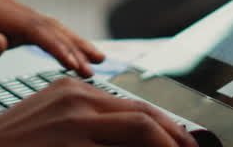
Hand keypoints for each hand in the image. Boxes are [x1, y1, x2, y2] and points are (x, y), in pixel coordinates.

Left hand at [0, 0, 104, 83]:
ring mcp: (7, 14)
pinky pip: (39, 34)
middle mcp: (3, 6)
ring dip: (71, 43)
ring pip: (48, 28)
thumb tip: (0, 43)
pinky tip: (73, 55)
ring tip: (96, 60)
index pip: (34, 27)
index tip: (76, 64)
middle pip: (48, 24)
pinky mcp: (7, 25)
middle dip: (74, 45)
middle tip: (96, 66)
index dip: (58, 46)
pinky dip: (58, 45)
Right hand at [0, 78, 196, 146]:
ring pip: (139, 130)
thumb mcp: (51, 123)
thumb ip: (85, 125)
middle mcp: (76, 97)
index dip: (165, 127)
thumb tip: (127, 136)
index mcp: (73, 90)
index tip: (181, 143)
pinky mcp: (68, 142)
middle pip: (143, 116)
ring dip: (165, 146)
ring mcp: (73, 120)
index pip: (132, 106)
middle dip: (174, 138)